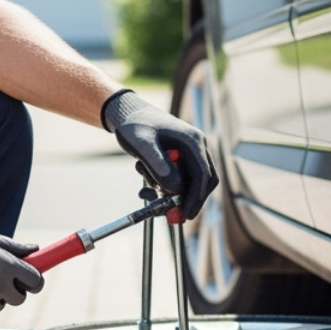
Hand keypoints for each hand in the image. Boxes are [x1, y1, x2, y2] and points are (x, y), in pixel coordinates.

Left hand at [102, 90, 218, 219]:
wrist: (126, 113)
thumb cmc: (134, 126)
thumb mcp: (143, 145)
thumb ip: (159, 166)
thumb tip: (176, 188)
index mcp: (192, 141)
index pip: (203, 175)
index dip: (196, 198)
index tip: (185, 214)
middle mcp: (196, 146)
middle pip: (202, 182)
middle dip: (186, 200)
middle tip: (170, 216)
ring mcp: (189, 152)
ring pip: (189, 183)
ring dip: (171, 194)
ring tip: (146, 193)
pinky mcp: (180, 158)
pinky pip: (179, 179)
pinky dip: (164, 188)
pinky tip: (146, 188)